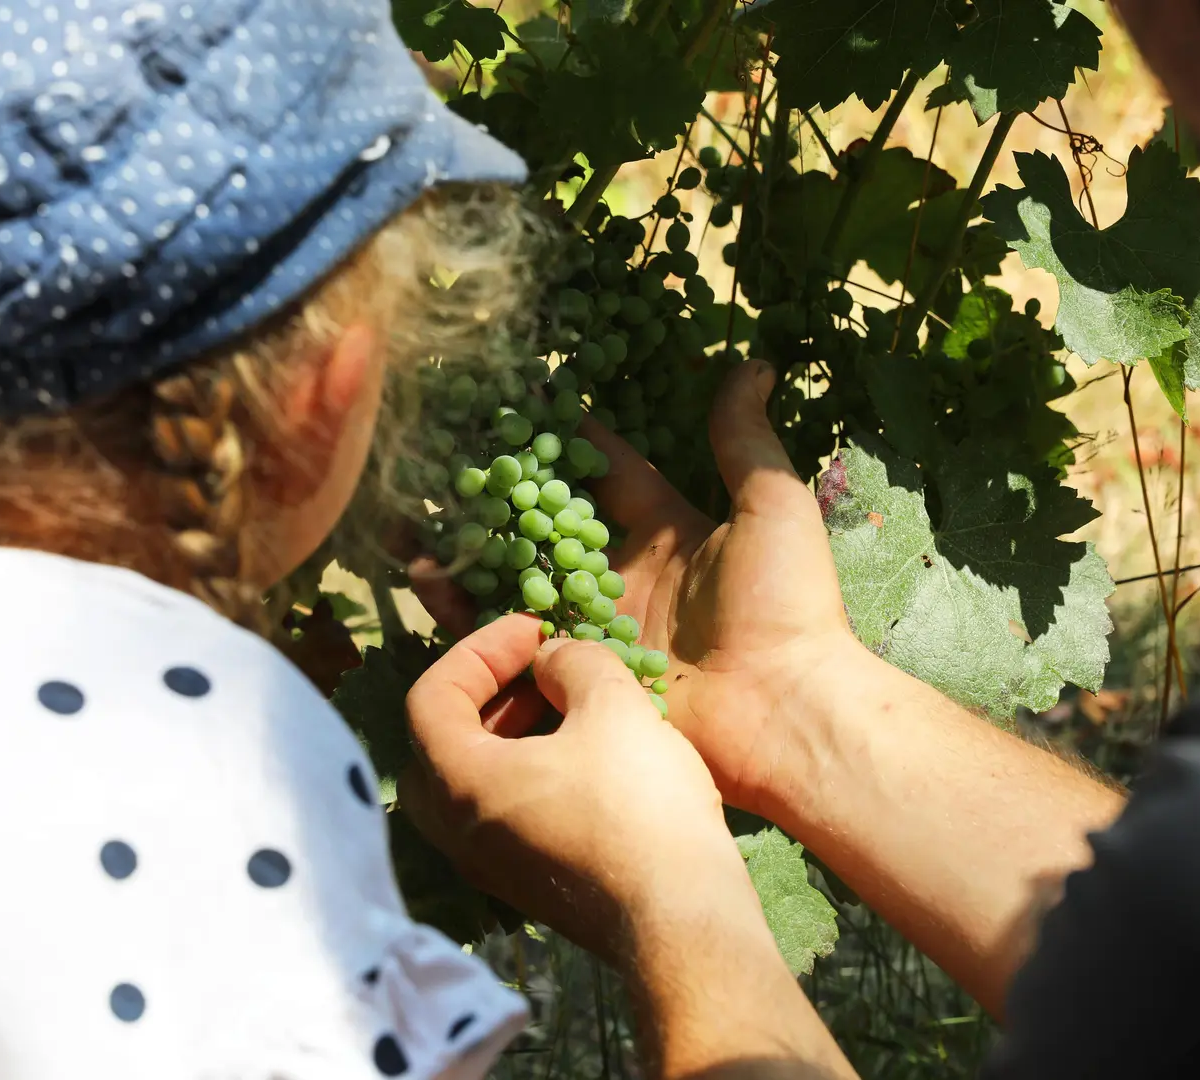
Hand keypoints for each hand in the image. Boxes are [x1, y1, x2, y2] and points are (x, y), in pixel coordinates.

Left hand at [401, 614, 753, 962]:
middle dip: (486, 692)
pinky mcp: (526, 884)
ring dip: (509, 732)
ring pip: (474, 781)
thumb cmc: (639, 807)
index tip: (531, 632)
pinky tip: (585, 755)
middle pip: (440, 741)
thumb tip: (553, 661)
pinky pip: (503, 813)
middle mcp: (457, 831)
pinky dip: (527, 771)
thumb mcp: (613, 706)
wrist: (682, 921)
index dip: (477, 650)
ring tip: (566, 703)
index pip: (429, 697)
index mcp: (459, 782)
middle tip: (537, 667)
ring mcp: (490, 865)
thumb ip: (573, 663)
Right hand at [417, 361, 876, 816]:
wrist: (782, 711)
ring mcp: (597, 625)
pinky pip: (511, 635)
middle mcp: (625, 575)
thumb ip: (744, 438)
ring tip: (413, 513)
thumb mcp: (771, 504)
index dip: (567, 439)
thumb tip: (754, 363)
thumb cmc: (786, 605)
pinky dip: (465, 606)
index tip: (520, 402)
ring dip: (468, 545)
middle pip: (549, 523)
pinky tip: (422, 575)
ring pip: (518, 574)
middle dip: (499, 492)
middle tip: (443, 457)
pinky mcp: (574, 672)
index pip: (607, 472)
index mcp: (669, 531)